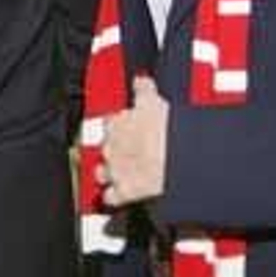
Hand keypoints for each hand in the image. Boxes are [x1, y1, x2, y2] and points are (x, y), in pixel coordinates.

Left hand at [95, 75, 169, 206]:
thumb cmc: (166, 128)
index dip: (119, 125)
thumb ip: (143, 88)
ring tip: (120, 172)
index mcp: (116, 122)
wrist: (174, 157)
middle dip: (114, 149)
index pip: (110, 121)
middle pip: (105, 147)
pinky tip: (119, 195)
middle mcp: (110, 146)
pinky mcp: (123, 191)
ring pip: (102, 172)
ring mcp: (115, 170)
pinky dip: (114, 197)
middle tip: (129, 149)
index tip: (127, 126)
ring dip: (108, 172)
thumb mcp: (153, 99)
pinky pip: (111, 197)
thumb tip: (139, 79)